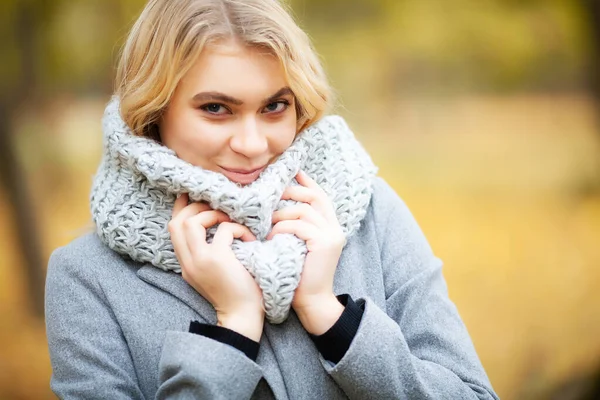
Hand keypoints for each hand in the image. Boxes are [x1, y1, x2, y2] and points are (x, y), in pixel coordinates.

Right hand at [169, 194, 263, 340]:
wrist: (243, 317)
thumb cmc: (237, 292)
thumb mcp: (215, 270)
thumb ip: (209, 250)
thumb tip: (217, 223)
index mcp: (187, 263)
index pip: (173, 227)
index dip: (182, 207)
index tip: (196, 195)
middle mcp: (188, 262)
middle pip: (176, 221)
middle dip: (195, 207)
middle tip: (218, 207)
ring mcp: (200, 261)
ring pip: (190, 222)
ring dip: (213, 215)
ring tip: (230, 222)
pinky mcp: (217, 260)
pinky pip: (223, 231)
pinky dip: (238, 229)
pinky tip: (250, 239)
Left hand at [267, 170, 345, 333]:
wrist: (312, 303)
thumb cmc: (298, 276)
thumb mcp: (298, 246)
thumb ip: (296, 226)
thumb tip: (279, 207)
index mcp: (330, 227)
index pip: (320, 196)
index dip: (307, 182)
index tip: (293, 172)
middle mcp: (335, 228)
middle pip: (314, 197)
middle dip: (291, 192)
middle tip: (271, 194)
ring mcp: (331, 235)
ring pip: (304, 211)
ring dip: (281, 214)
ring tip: (266, 223)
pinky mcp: (324, 243)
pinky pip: (299, 226)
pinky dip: (282, 228)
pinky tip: (270, 236)